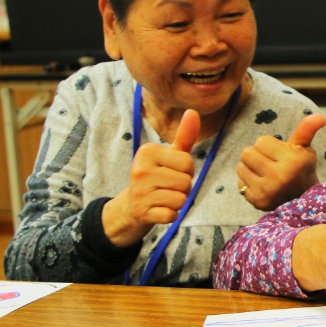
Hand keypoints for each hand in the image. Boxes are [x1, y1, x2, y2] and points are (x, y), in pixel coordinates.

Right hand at [102, 110, 198, 246]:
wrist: (131, 205)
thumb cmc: (156, 176)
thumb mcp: (170, 155)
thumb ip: (184, 136)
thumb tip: (193, 111)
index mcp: (147, 152)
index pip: (187, 162)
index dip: (187, 170)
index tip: (172, 171)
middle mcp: (140, 169)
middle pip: (186, 181)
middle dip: (183, 187)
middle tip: (167, 187)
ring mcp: (140, 192)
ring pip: (181, 199)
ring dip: (178, 201)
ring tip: (163, 197)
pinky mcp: (142, 212)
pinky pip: (172, 215)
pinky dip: (171, 215)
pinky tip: (159, 209)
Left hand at [237, 114, 325, 210]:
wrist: (302, 199)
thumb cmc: (301, 168)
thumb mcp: (305, 148)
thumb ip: (306, 130)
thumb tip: (319, 116)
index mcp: (293, 161)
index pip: (261, 141)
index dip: (269, 146)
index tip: (279, 154)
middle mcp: (280, 177)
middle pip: (247, 153)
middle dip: (256, 155)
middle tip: (269, 162)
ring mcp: (267, 191)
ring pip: (240, 167)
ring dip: (250, 168)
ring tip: (264, 173)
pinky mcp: (257, 201)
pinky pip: (239, 184)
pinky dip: (248, 183)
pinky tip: (262, 185)